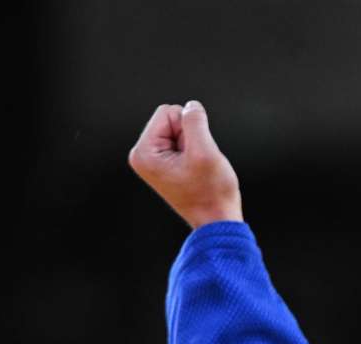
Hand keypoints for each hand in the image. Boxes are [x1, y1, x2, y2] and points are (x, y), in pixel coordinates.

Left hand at [128, 101, 243, 229]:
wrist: (217, 220)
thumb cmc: (211, 193)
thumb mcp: (205, 152)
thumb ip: (195, 122)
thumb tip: (191, 105)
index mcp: (144, 152)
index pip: (168, 111)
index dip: (189, 128)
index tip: (194, 155)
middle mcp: (143, 155)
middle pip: (171, 120)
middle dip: (191, 137)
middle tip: (196, 163)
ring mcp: (153, 160)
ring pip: (180, 131)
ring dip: (195, 146)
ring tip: (197, 169)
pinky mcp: (164, 164)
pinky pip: (182, 142)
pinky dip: (194, 153)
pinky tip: (196, 171)